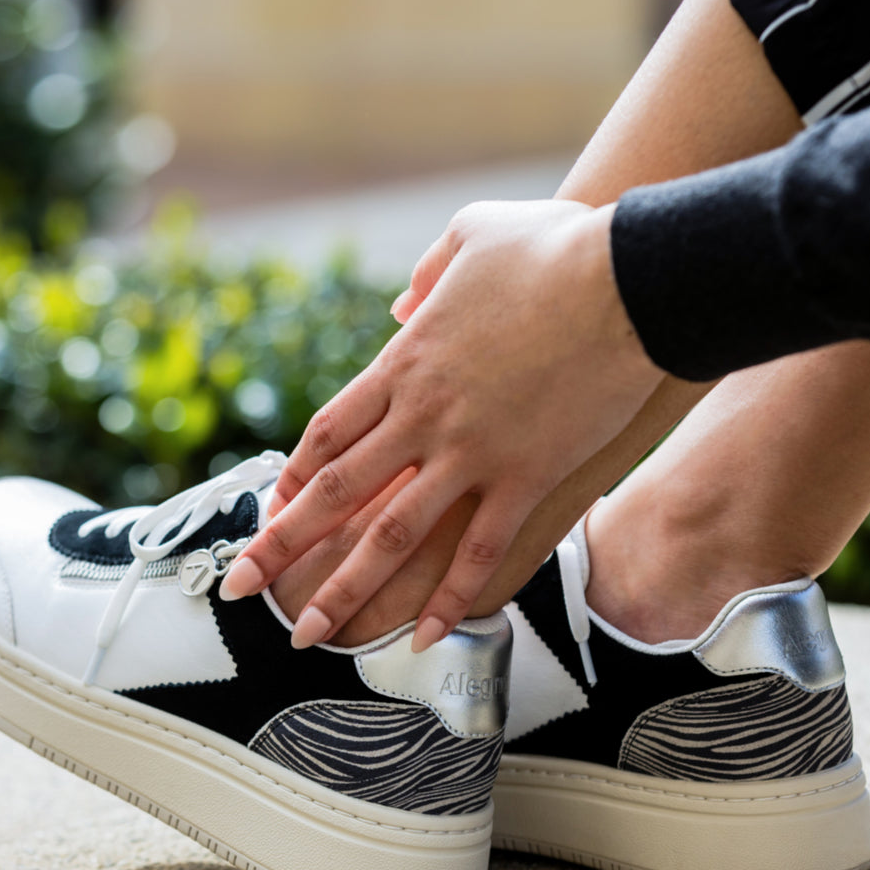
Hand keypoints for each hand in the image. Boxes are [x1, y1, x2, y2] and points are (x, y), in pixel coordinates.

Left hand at [221, 199, 663, 648]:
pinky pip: (481, 551)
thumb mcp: (472, 234)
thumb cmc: (556, 248)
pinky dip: (451, 596)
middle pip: (336, 492)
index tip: (271, 512)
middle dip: (281, 546)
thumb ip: (426, 274)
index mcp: (405, 362)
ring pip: (391, 535)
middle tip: (238, 587)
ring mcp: (472, 452)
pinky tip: (425, 636)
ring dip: (344, 589)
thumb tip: (400, 306)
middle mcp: (423, 415)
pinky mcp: (527, 477)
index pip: (328, 432)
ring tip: (308, 634)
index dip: (295, 478)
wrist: (631, 278)